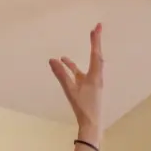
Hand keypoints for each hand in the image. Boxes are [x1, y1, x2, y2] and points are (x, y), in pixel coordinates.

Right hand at [50, 24, 102, 144]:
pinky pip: (82, 74)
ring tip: (66, 53)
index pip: (96, 53)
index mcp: (95, 76)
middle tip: (94, 30)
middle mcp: (96, 77)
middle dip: (94, 43)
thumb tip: (52, 60)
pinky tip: (65, 65)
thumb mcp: (70, 90)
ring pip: (88, 66)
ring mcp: (93, 83)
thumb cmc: (84, 108)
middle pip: (96, 56)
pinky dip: (74, 68)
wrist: (92, 124)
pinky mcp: (89, 89)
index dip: (96, 39)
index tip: (97, 26)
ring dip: (80, 56)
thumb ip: (61, 74)